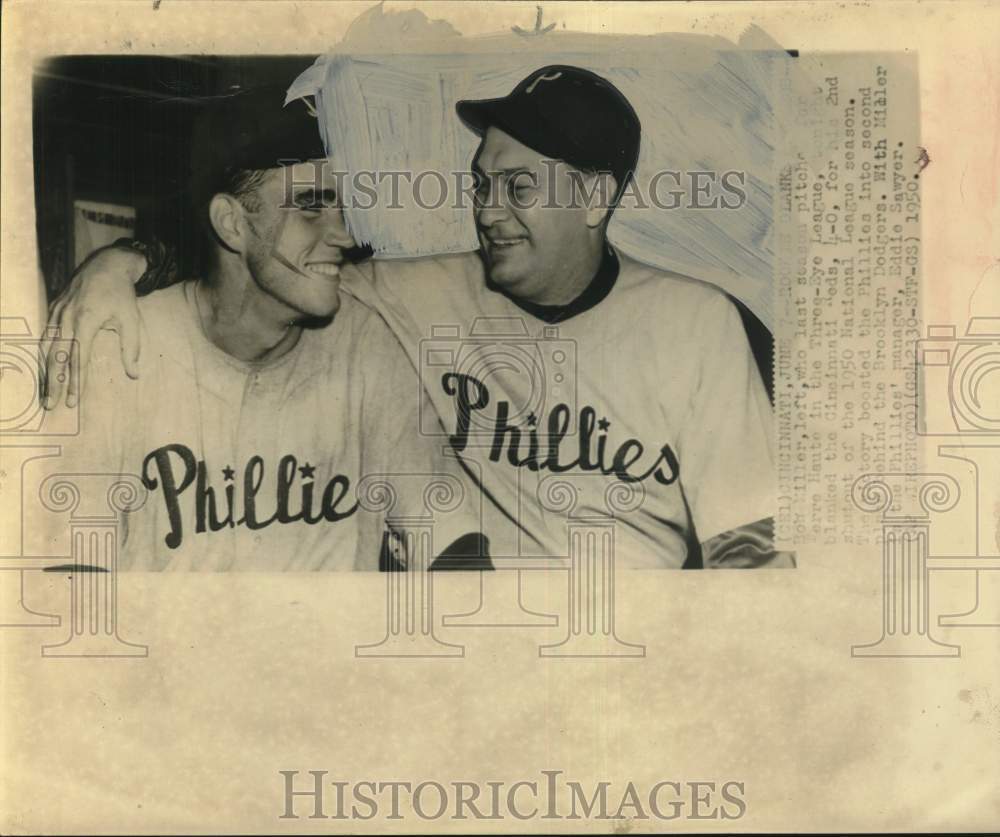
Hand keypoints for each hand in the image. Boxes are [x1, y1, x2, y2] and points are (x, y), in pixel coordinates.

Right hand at [42, 246, 145, 408]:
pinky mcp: (53, 308)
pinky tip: (42, 369)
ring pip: (46, 347)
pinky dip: (41, 354)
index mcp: (87, 321)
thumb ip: (131, 349)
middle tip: (52, 405)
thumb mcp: (131, 321)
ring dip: (45, 371)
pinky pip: (44, 335)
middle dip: (55, 383)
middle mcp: (67, 318)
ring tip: (45, 393)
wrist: (107, 265)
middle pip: (57, 357)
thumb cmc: (122, 295)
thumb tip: (133, 374)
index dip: (75, 382)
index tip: (73, 402)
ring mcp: (57, 312)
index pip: (78, 359)